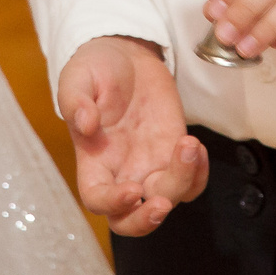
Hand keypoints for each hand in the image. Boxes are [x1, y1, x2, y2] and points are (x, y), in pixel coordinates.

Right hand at [57, 37, 207, 235]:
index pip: (97, 199)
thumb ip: (76, 100)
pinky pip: (191, 180)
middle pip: (131, 220)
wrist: (125, 54)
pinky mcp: (173, 151)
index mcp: (93, 161)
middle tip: (162, 203)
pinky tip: (196, 146)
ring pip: (168, 198)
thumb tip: (85, 124)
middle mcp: (121, 171)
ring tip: (188, 144)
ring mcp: (150, 164)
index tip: (132, 190)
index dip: (113, 204)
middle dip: (147, 220)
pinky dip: (199, 173)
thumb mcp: (78, 77)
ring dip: (182, 182)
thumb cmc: (95, 68)